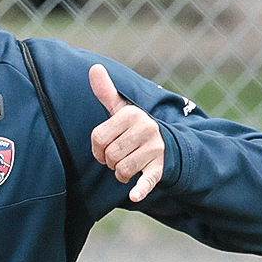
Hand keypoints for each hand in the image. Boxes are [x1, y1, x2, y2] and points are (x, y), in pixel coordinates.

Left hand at [89, 64, 163, 202]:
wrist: (167, 145)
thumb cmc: (135, 128)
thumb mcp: (121, 109)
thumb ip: (106, 91)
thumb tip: (93, 67)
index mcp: (131, 114)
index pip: (98, 139)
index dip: (97, 149)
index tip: (105, 148)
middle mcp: (145, 128)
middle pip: (110, 156)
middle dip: (110, 161)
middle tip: (120, 157)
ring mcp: (155, 149)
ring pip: (121, 170)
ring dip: (121, 173)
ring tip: (129, 165)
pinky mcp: (160, 168)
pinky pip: (147, 180)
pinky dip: (140, 189)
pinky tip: (134, 195)